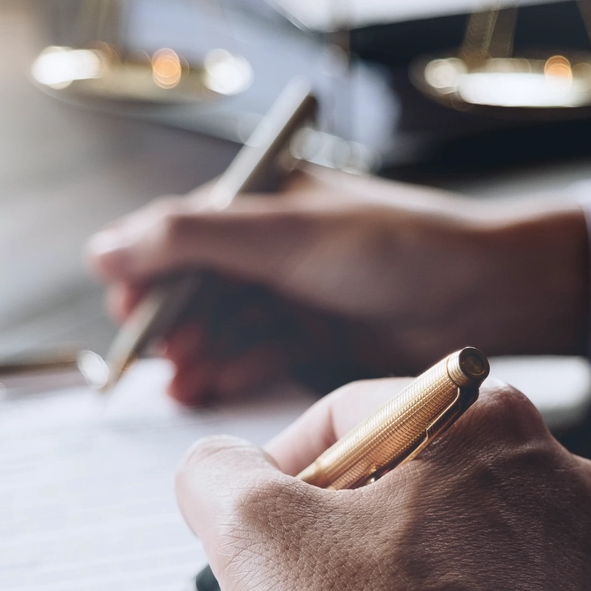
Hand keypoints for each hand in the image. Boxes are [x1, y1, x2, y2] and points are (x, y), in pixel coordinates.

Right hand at [88, 168, 590, 404]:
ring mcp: (297, 296)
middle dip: (175, 325)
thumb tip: (102, 251)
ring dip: (202, 355)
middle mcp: (275, 248)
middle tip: (163, 359)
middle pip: (198, 290)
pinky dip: (236, 370)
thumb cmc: (398, 246)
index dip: (147, 275)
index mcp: (264, 202)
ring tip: (186, 384)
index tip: (126, 315)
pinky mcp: (320, 342)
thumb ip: (191, 239)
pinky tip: (214, 388)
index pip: (180, 235)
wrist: (487, 294)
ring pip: (226, 329)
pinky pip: (260, 357)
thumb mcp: (284, 236)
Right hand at [175, 381, 590, 590]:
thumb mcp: (256, 537)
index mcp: (489, 419)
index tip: (258, 528)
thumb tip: (218, 470)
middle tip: (303, 590)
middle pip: (413, 476)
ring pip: (459, 542)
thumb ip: (217, 474)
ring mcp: (585, 554)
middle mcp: (556, 473)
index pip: (354, 414)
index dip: (284, 471)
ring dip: (400, 578)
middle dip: (346, 528)